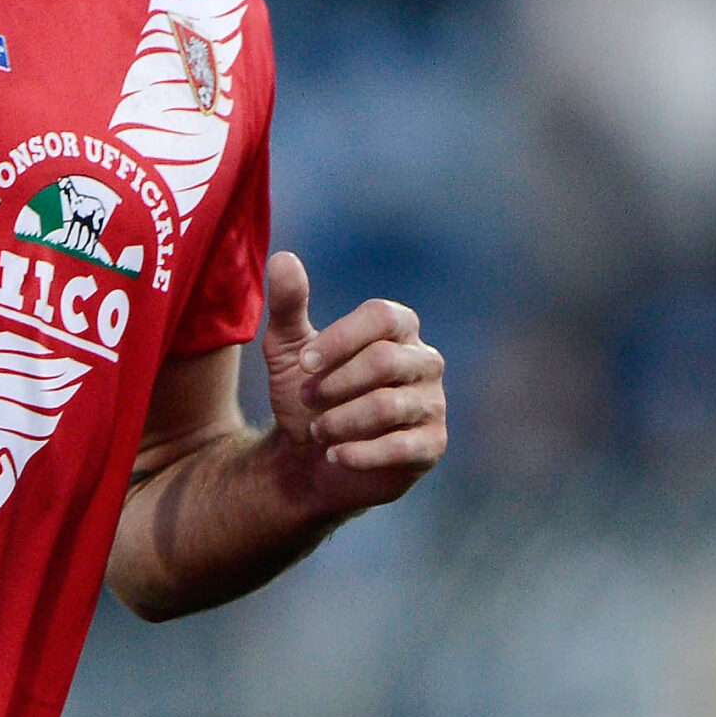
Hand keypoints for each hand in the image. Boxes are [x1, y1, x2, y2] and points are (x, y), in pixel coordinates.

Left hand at [261, 251, 446, 508]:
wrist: (310, 460)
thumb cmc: (308, 396)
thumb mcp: (290, 349)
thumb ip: (289, 305)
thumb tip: (283, 257)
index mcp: (397, 328)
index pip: (381, 317)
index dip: (340, 339)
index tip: (305, 363)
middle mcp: (424, 361)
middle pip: (384, 361)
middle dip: (335, 384)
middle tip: (307, 399)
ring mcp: (432, 403)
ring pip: (388, 406)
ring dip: (340, 421)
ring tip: (318, 431)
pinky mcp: (432, 445)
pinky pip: (401, 447)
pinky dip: (359, 453)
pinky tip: (334, 455)